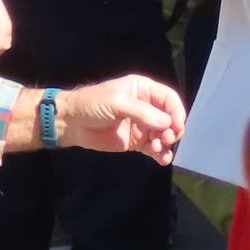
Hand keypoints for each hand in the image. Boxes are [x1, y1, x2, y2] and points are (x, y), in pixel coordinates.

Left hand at [55, 75, 185, 162]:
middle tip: (166, 139)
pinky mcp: (136, 142)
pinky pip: (154, 148)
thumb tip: (168, 123)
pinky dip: (161, 154)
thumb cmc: (93, 104)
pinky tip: (162, 159)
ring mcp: (142, 126)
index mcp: (143, 90)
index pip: (169, 99)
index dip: (177, 112)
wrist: (72, 123)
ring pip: (164, 134)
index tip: (177, 126)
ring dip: (166, 143)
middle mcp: (146, 107)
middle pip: (170, 118)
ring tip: (158, 149)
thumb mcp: (118, 102)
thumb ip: (143, 112)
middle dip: (172, 129)